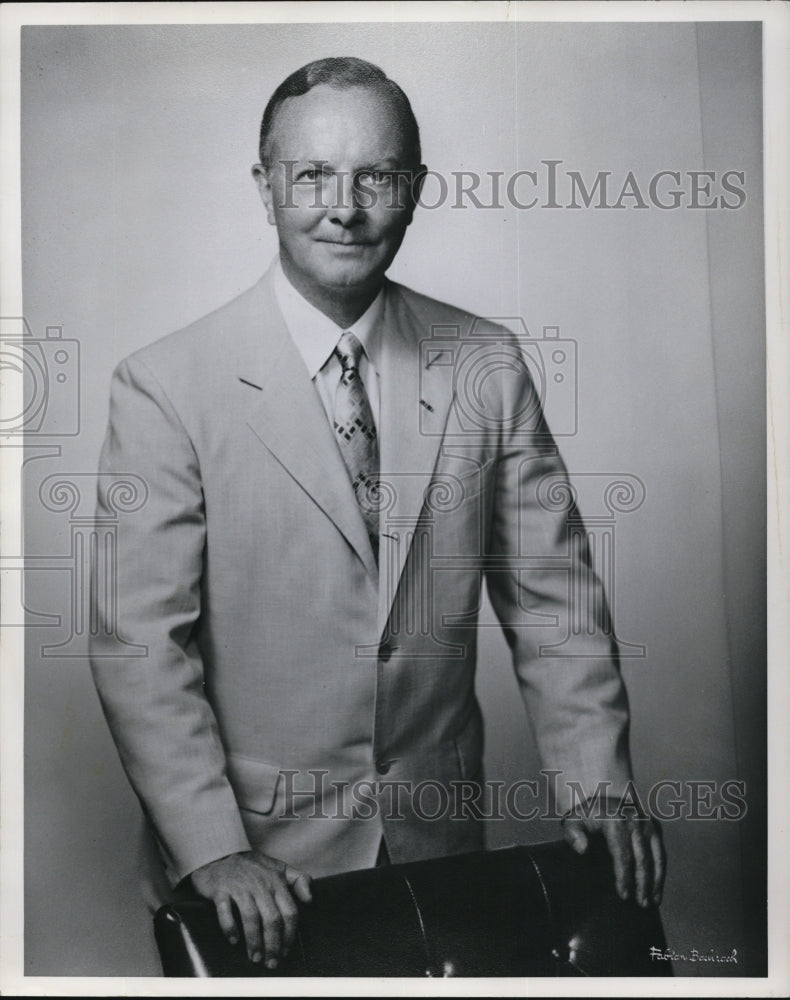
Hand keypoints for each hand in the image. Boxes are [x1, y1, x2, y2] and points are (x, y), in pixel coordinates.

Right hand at [189, 850, 311, 968]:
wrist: (220, 853)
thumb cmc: (252, 865)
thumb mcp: (279, 867)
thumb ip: (299, 880)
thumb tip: (310, 900)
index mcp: (276, 881)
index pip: (290, 911)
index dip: (290, 934)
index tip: (286, 951)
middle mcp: (260, 885)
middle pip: (272, 919)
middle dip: (273, 944)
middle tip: (272, 963)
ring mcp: (240, 887)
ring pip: (251, 918)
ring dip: (254, 941)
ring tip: (255, 958)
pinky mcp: (221, 890)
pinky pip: (225, 911)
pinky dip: (229, 927)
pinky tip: (233, 941)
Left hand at [562, 796, 664, 907]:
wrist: (602, 794)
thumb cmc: (586, 814)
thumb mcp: (574, 820)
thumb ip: (573, 834)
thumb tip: (582, 849)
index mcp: (615, 820)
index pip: (622, 853)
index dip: (624, 876)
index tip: (623, 895)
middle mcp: (635, 821)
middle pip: (642, 858)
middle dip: (643, 883)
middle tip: (641, 904)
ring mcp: (647, 823)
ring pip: (657, 856)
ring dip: (656, 881)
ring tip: (652, 902)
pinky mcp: (655, 827)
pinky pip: (661, 853)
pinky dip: (661, 873)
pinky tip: (657, 891)